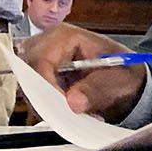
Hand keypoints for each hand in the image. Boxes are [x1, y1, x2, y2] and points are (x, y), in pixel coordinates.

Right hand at [18, 25, 138, 120]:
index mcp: (64, 36)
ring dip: (47, 104)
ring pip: (27, 86)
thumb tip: (73, 102)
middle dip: (44, 97)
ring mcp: (39, 60)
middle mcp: (46, 44)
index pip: (40, 61)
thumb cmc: (123, 72)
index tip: (61, 105)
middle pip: (27, 73)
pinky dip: (48, 106)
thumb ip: (97, 88)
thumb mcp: (118, 79)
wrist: (124, 80)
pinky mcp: (39, 75)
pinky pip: (32, 94)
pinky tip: (68, 111)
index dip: (47, 85)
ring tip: (74, 112)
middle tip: (66, 113)